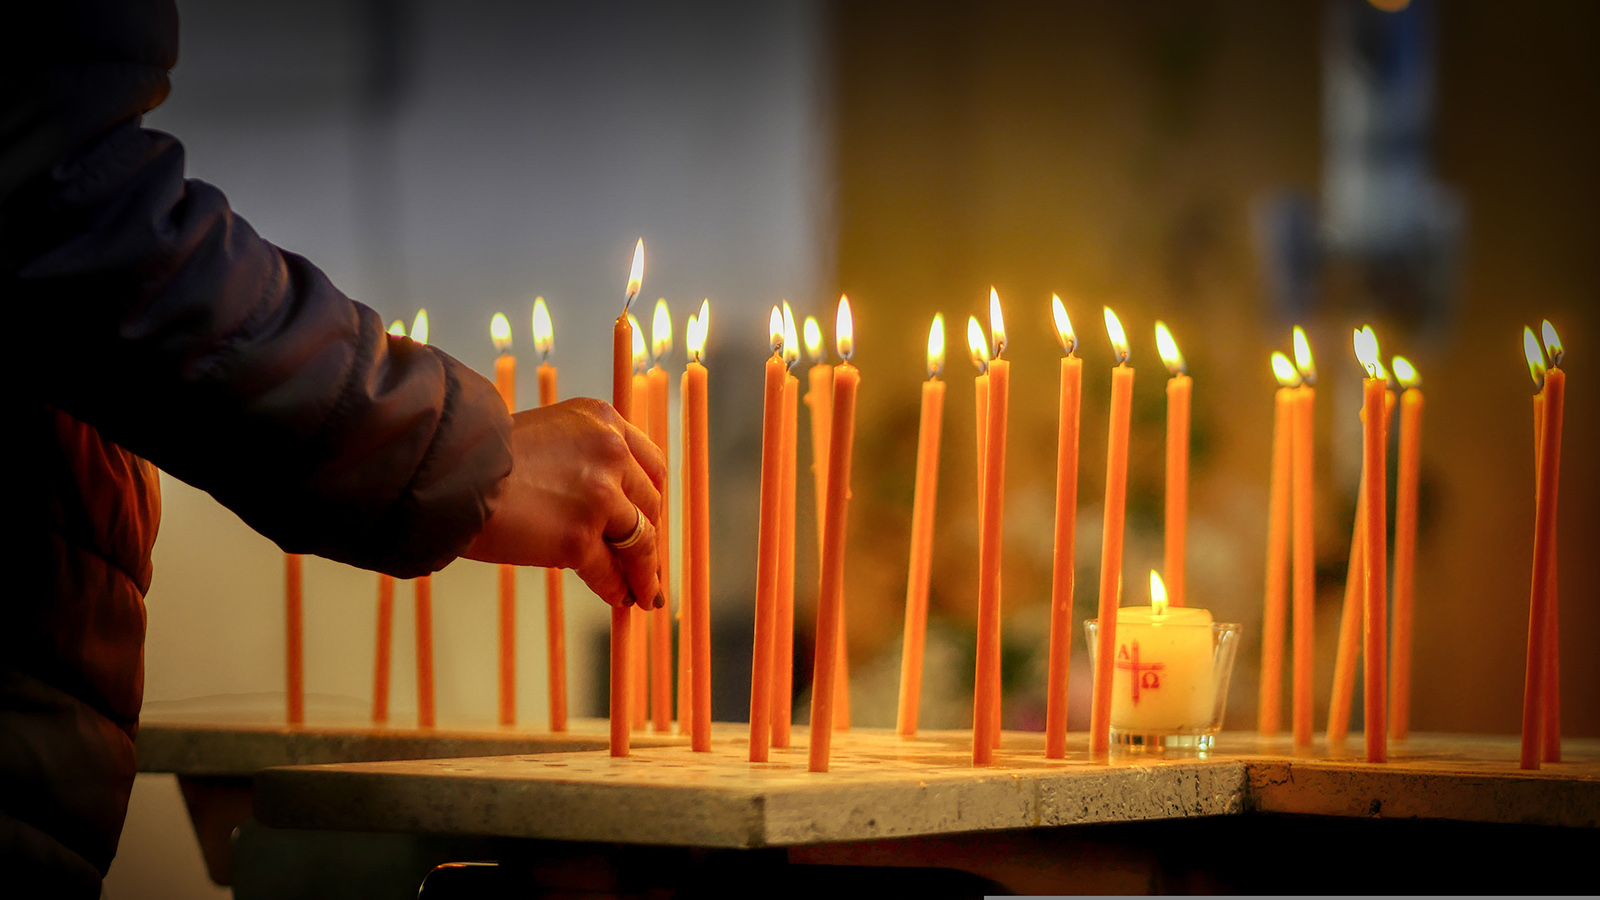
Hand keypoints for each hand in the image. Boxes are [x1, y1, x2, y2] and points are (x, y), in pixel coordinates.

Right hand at [462, 398, 665, 607]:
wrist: (445, 473)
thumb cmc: (481, 459)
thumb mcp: (546, 436)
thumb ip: (581, 458)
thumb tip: (605, 504)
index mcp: (602, 420)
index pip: (649, 464)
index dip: (651, 498)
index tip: (651, 519)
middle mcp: (610, 452)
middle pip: (650, 504)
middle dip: (649, 537)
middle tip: (646, 562)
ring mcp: (598, 495)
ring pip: (641, 541)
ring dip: (643, 572)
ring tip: (643, 593)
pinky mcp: (579, 537)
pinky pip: (609, 571)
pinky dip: (616, 588)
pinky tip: (619, 598)